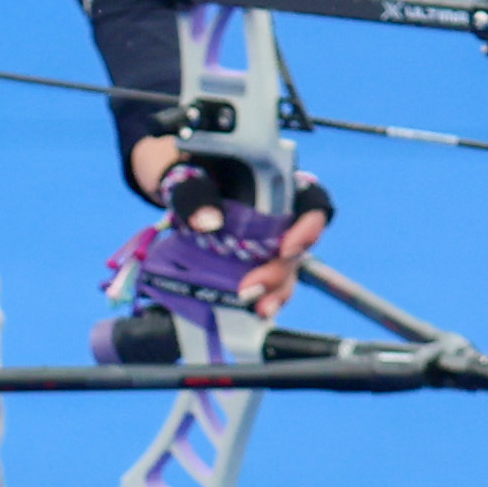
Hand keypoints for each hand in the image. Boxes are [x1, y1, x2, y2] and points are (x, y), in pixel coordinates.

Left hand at [129, 130, 335, 314]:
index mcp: (276, 185)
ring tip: (259, 309)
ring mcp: (270, 240)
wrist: (173, 186)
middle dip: (279, 271)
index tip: (288, 246)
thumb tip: (207, 221)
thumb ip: (196, 194)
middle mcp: (282, 215)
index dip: (310, 226)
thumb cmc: (190, 174)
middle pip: (299, 245)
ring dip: (276, 291)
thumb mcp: (188, 178)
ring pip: (288, 268)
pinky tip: (256, 312)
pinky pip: (270, 281)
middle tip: (250, 287)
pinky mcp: (255, 260)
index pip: (313, 202)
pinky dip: (265, 297)